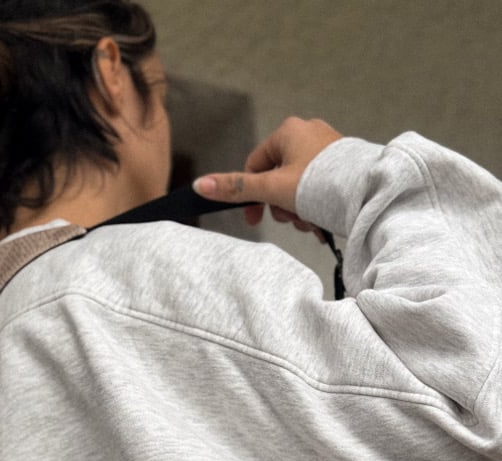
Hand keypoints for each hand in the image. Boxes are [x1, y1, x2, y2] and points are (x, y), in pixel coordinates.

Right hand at [193, 117, 342, 230]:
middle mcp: (309, 133)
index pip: (255, 165)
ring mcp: (328, 148)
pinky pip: (319, 187)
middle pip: (278, 178)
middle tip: (291, 219)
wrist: (367, 192)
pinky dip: (316, 206)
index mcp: (288, 131)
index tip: (254, 219)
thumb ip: (237, 188)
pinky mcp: (343, 164)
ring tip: (310, 221)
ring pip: (299, 186)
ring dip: (298, 210)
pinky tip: (322, 219)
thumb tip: (201, 185)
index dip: (252, 195)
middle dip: (280, 205)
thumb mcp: (271, 189)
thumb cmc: (320, 184)